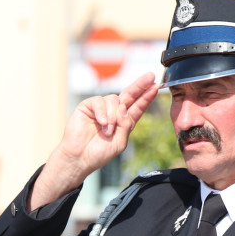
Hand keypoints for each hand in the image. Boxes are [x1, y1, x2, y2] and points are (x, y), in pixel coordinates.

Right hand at [29, 71, 158, 209]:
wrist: (79, 158)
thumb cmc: (98, 153)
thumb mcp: (120, 142)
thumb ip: (126, 125)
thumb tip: (124, 108)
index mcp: (123, 121)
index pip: (137, 106)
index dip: (146, 97)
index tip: (155, 87)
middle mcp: (113, 112)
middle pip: (129, 95)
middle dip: (139, 86)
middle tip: (149, 76)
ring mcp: (101, 109)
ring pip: (114, 99)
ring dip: (113, 115)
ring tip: (107, 130)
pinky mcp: (88, 107)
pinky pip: (99, 101)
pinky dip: (102, 112)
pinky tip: (102, 123)